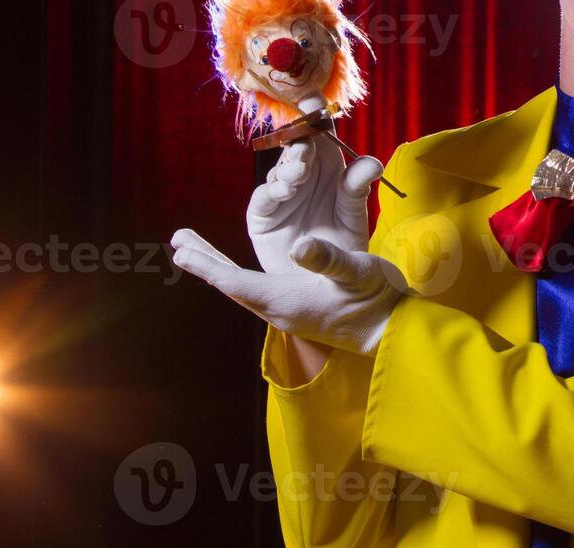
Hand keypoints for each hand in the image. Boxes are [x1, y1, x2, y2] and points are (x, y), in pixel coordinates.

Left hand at [171, 229, 404, 354]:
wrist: (395, 330)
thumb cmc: (379, 298)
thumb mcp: (357, 270)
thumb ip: (328, 259)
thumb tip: (298, 246)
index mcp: (286, 300)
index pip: (235, 282)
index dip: (207, 265)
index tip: (180, 250)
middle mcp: (280, 309)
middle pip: (232, 285)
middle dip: (205, 262)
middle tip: (178, 242)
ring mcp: (288, 311)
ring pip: (243, 288)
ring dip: (219, 267)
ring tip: (196, 252)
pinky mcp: (298, 310)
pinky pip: (256, 291)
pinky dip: (238, 275)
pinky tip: (237, 270)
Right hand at [247, 93, 383, 273]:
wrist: (327, 284)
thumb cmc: (343, 244)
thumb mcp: (354, 214)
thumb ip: (357, 188)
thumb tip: (370, 163)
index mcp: (327, 167)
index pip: (319, 132)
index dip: (314, 114)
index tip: (313, 99)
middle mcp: (301, 175)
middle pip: (295, 147)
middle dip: (299, 142)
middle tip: (307, 146)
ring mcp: (280, 194)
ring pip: (280, 170)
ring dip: (289, 168)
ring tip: (300, 174)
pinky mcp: (262, 216)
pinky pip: (263, 198)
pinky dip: (273, 192)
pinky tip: (286, 191)